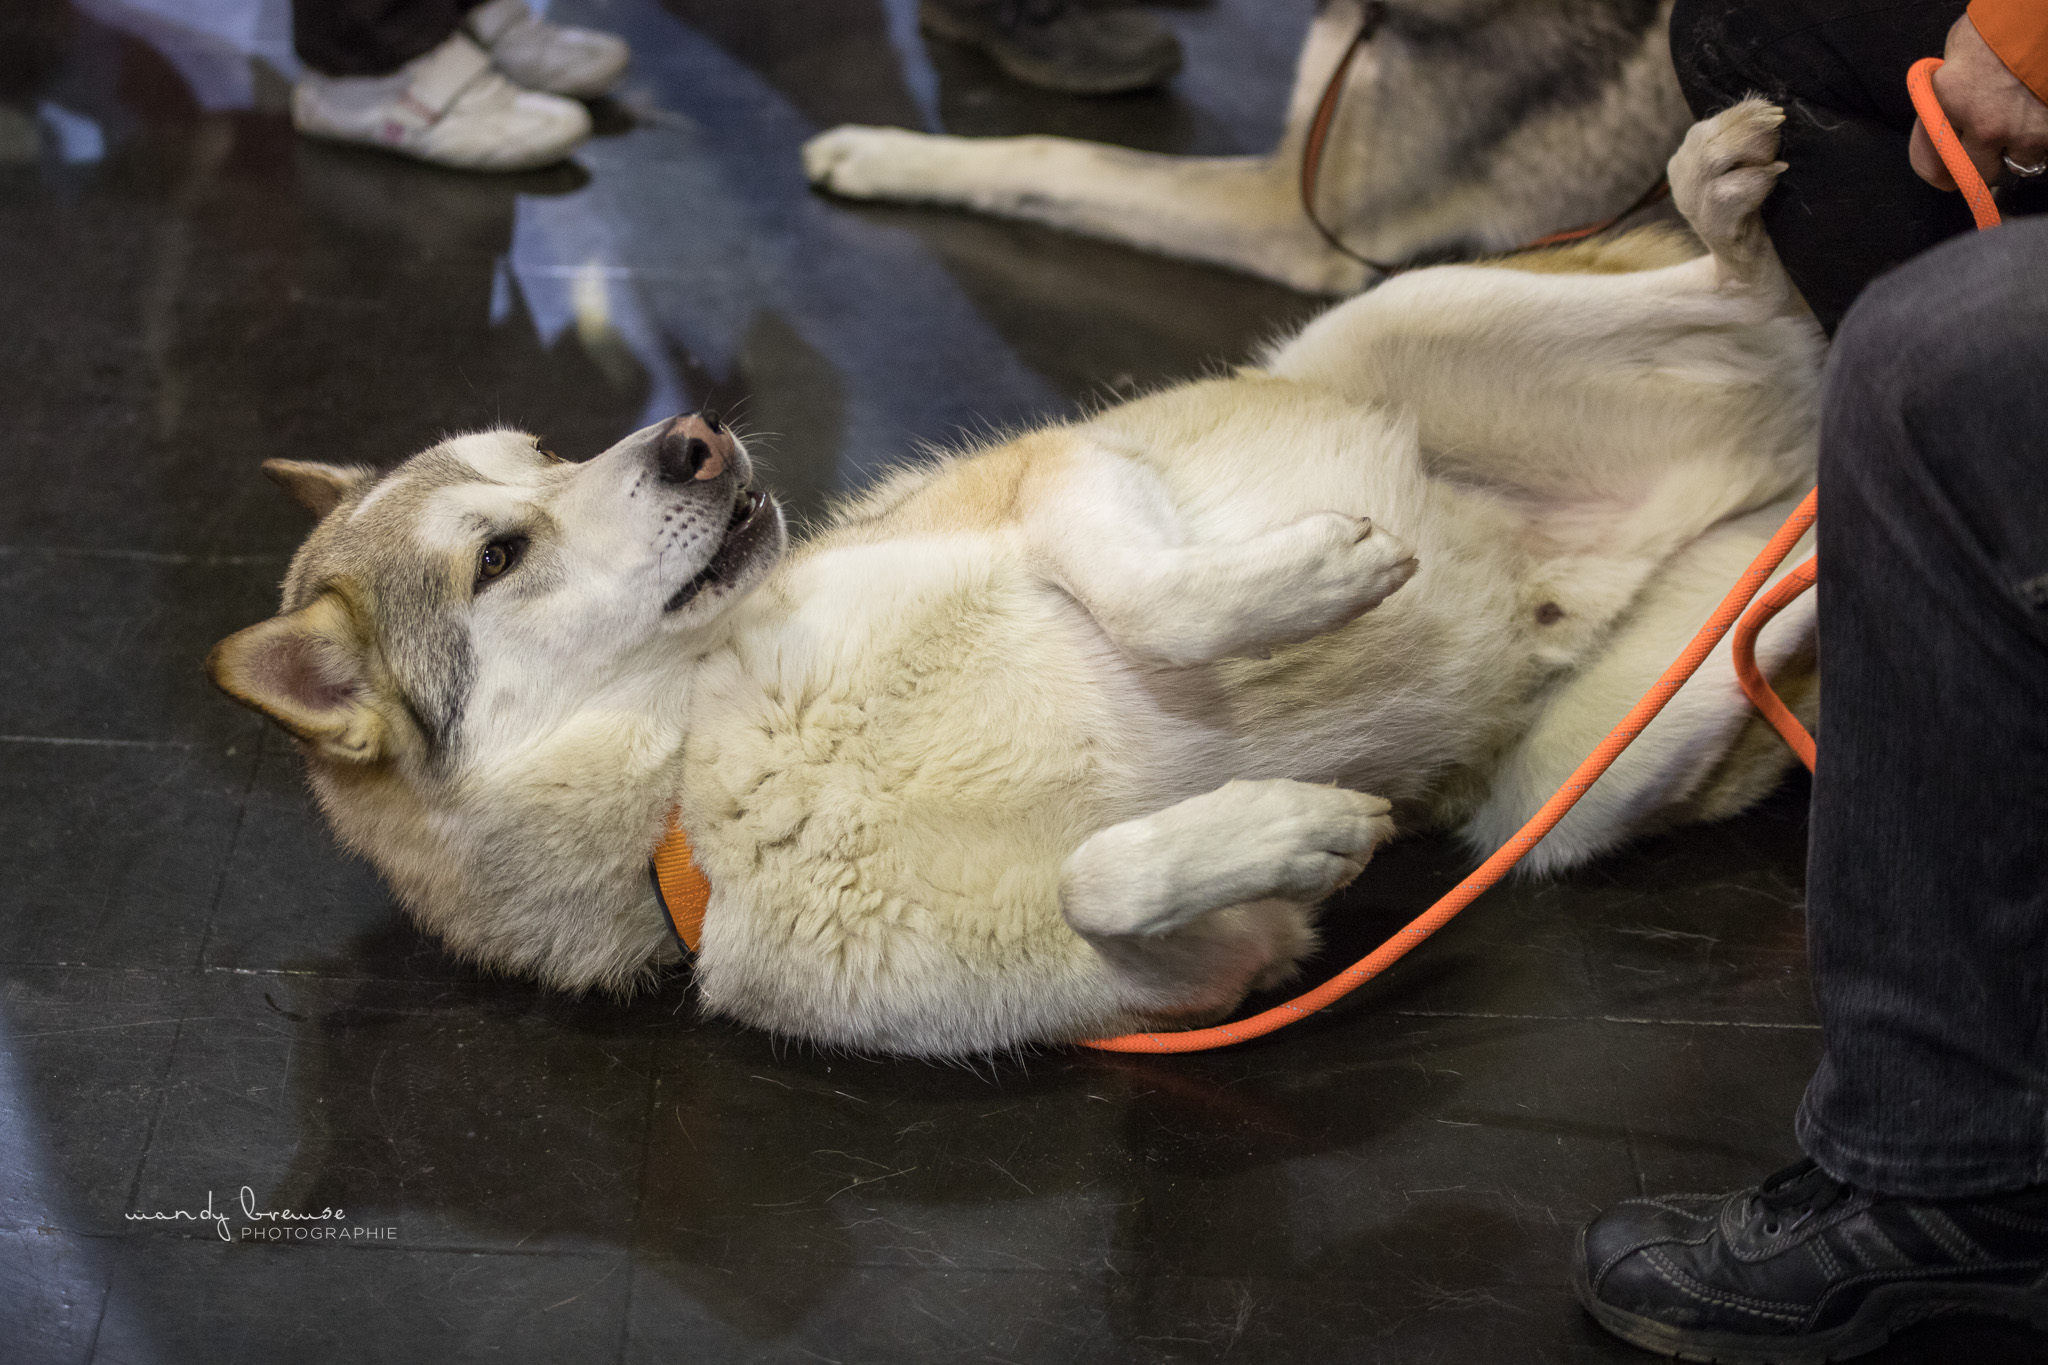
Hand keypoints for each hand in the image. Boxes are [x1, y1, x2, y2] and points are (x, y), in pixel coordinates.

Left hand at [1910, 15, 2047, 188]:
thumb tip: (1942, 111)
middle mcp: (1985, 126)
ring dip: (2017, 153)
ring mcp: (2024, 131)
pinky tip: (2039, 122)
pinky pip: (2045, 151)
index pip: (1932, 161)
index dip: (1938, 172)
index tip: (1944, 176)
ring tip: (2020, 131)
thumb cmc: (1998, 28)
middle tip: (1986, 152)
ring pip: (2019, 165)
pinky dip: (2042, 142)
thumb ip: (1947, 90)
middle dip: (1981, 164)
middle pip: (1978, 173)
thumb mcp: (1957, 53)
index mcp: (1950, 104)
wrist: (2043, 15)